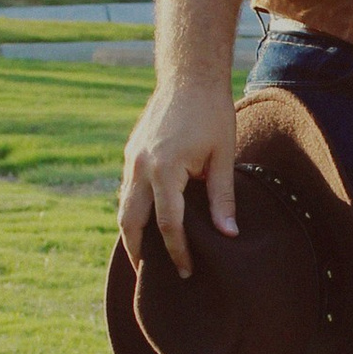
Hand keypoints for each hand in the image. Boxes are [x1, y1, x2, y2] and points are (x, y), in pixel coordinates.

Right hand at [118, 76, 236, 276]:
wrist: (188, 76)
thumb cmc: (212, 114)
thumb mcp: (223, 156)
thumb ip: (223, 197)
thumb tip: (228, 235)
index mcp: (164, 169)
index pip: (168, 224)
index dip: (178, 251)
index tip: (187, 270)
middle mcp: (140, 167)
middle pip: (131, 223)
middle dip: (139, 252)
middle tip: (153, 277)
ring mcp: (131, 159)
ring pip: (124, 208)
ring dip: (132, 234)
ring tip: (147, 257)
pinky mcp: (131, 153)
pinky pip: (127, 191)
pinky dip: (134, 212)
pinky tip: (147, 223)